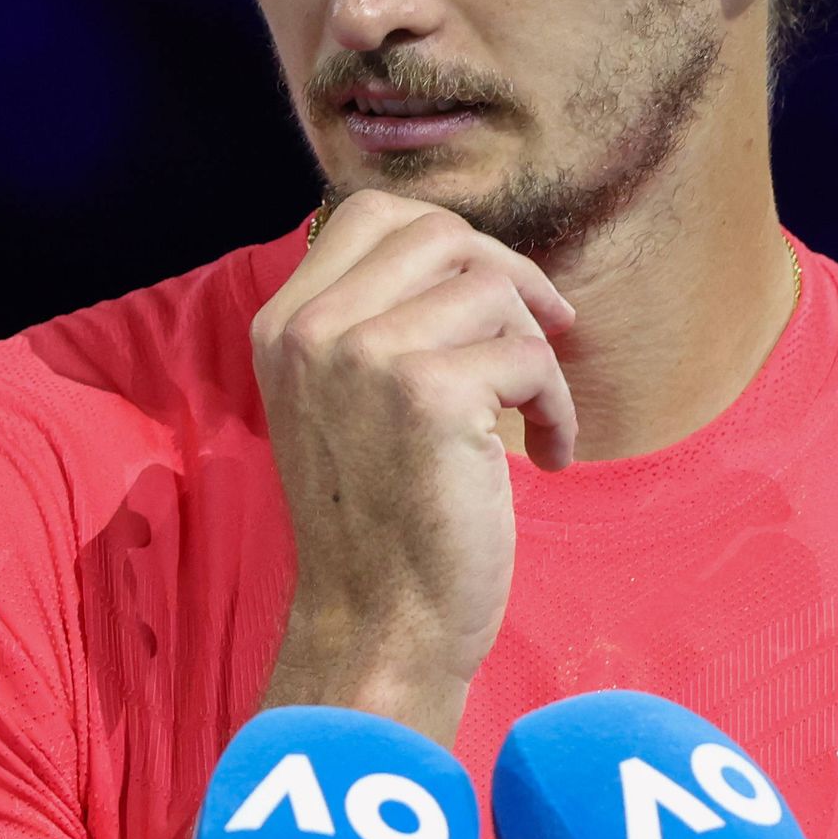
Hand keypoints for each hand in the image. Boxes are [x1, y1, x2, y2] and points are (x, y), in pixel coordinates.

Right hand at [249, 191, 576, 732]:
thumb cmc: (378, 524)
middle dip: (508, 277)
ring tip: (533, 419)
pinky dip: (555, 408)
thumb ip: (370, 325)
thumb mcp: (342, 405)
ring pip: (492, 290)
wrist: (379, 625)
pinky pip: (529, 357)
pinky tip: (546, 459)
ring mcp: (363, 356)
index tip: (489, 292)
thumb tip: (464, 250)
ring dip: (536, 354)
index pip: (371, 213)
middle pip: (439, 233)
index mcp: (282, 327)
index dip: (448, 237)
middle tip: (542, 336)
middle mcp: (311, 331)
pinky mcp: (428, 392)